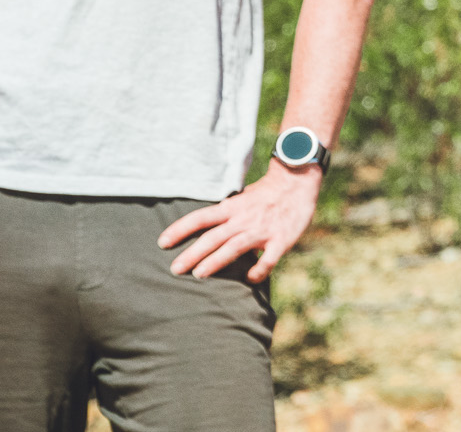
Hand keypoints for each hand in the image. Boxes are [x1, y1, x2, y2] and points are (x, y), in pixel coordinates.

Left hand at [158, 163, 321, 282]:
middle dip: (192, 253)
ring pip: (234, 247)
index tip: (162, 243)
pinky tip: (249, 279)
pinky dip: (259, 269)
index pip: (201, 218)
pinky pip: (269, 258)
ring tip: (198, 275)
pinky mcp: (281, 239)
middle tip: (174, 269)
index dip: (180, 229)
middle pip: (213, 237)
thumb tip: (204, 228)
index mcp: (232, 207)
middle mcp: (244, 218)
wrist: (298, 181)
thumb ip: (226, 214)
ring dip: (215, 261)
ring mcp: (262, 229)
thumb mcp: (242, 198)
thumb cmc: (267, 193)